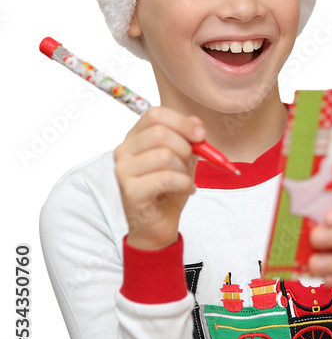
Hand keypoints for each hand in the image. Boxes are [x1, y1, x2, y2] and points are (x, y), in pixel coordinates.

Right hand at [114, 107, 204, 249]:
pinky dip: (184, 184)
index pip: (155, 114)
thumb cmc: (169, 189)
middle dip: (186, 148)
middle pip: (160, 133)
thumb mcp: (185, 159)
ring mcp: (123, 171)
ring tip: (185, 179)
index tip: (200, 135)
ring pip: (164, 155)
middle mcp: (124, 151)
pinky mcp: (130, 191)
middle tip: (190, 164)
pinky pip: (166, 179)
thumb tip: (197, 123)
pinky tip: (187, 190)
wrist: (159, 224)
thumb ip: (190, 139)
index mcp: (135, 137)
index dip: (182, 122)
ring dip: (184, 169)